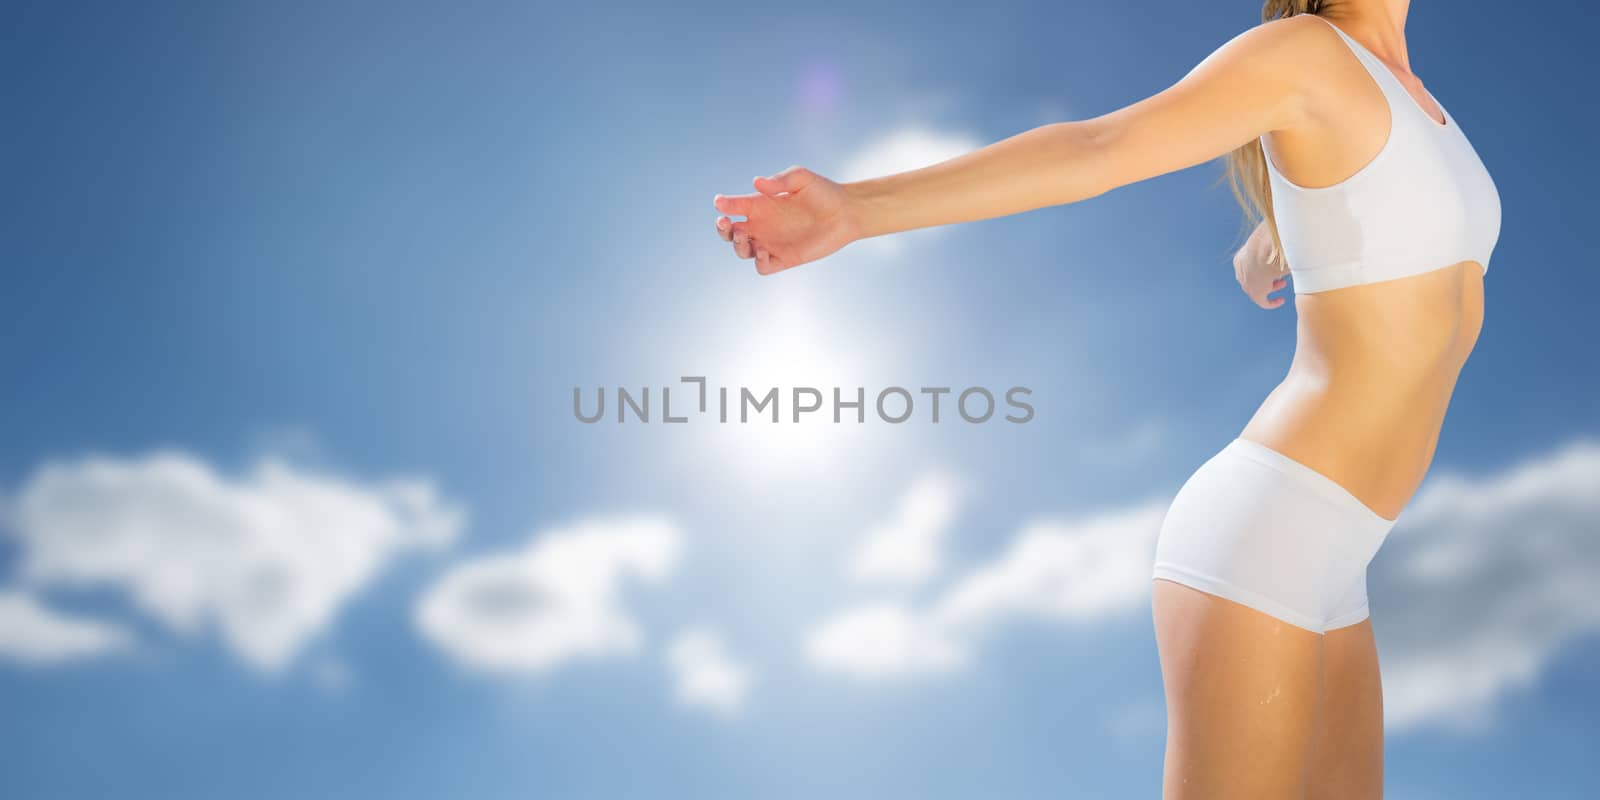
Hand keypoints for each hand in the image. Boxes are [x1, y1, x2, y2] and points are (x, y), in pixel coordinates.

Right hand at [712, 166, 858, 274]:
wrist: (847, 213)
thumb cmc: (823, 192)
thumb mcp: (801, 178)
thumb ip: (779, 180)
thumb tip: (756, 183)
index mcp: (762, 205)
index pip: (735, 206)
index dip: (724, 205)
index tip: (721, 203)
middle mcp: (763, 225)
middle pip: (731, 233)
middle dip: (722, 230)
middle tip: (724, 223)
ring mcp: (772, 243)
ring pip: (743, 251)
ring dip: (738, 246)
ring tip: (744, 236)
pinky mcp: (785, 259)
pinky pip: (763, 267)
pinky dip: (758, 262)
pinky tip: (763, 251)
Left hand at [1234, 219, 1288, 308]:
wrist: (1261, 251)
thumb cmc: (1267, 240)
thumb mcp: (1271, 238)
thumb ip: (1278, 238)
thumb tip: (1294, 229)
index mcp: (1242, 258)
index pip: (1249, 264)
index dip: (1261, 266)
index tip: (1271, 267)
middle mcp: (1241, 272)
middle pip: (1253, 277)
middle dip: (1267, 277)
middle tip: (1279, 276)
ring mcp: (1247, 284)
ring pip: (1259, 289)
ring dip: (1271, 287)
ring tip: (1282, 283)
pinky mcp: (1255, 293)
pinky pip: (1262, 301)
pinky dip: (1271, 302)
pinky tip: (1280, 300)